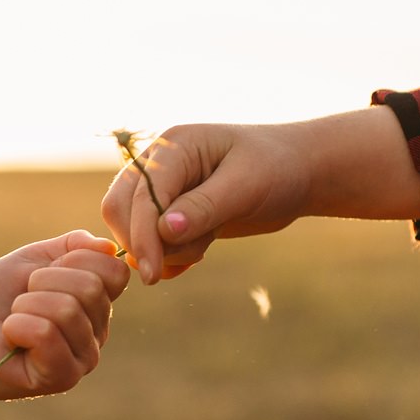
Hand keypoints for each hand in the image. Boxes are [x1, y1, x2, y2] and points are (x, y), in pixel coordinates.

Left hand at [0, 229, 130, 400]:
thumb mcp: (33, 259)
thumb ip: (73, 246)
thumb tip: (108, 247)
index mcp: (96, 304)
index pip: (114, 272)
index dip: (76, 260)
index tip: (43, 272)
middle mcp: (98, 334)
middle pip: (90, 288)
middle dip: (42, 281)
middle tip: (21, 299)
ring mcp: (82, 360)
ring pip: (67, 310)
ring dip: (25, 305)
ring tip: (13, 318)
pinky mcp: (60, 378)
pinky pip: (46, 334)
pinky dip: (17, 326)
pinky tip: (9, 336)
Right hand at [101, 108, 419, 283]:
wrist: (299, 173)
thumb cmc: (278, 170)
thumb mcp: (246, 187)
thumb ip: (204, 207)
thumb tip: (165, 230)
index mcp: (174, 146)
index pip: (140, 195)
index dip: (142, 235)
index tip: (153, 273)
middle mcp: (160, 163)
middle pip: (120, 209)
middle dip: (145, 244)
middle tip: (181, 266)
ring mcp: (163, 186)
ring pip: (134, 228)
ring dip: (165, 249)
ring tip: (206, 244)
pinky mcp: (172, 209)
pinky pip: (152, 240)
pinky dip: (170, 255)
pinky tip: (201, 250)